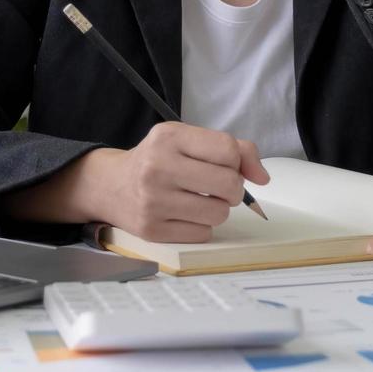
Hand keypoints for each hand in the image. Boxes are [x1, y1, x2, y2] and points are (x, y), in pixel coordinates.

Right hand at [94, 122, 269, 241]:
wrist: (110, 185)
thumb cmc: (157, 160)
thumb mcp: (187, 140)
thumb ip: (232, 149)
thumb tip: (263, 177)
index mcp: (169, 137)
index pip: (228, 149)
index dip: (238, 161)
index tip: (228, 166)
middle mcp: (158, 167)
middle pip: (229, 184)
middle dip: (232, 188)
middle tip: (218, 187)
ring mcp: (153, 201)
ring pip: (219, 213)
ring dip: (217, 209)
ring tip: (198, 200)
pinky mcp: (151, 230)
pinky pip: (203, 234)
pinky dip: (200, 226)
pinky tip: (183, 214)